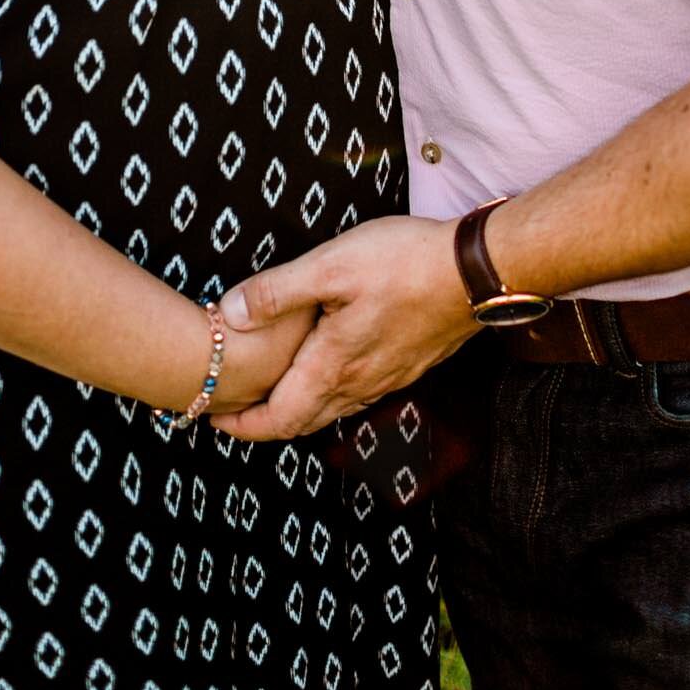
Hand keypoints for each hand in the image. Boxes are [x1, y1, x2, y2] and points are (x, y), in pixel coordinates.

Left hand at [209, 215, 478, 439]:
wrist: (475, 271)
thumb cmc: (402, 263)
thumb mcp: (330, 267)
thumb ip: (276, 293)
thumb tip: (228, 315)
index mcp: (333, 365)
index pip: (279, 417)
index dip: (243, 425)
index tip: (214, 419)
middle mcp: (360, 383)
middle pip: (303, 421)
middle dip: (265, 422)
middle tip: (233, 410)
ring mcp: (387, 377)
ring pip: (333, 410)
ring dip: (298, 409)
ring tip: (273, 391)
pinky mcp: (408, 364)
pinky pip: (359, 395)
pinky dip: (330, 394)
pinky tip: (330, 372)